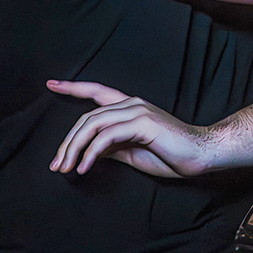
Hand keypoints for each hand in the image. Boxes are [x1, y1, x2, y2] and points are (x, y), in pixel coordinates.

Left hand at [47, 80, 214, 178]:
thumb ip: (111, 146)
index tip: (52, 84)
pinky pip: (107, 137)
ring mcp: (138, 111)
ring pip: (93, 125)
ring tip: (66, 168)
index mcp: (130, 107)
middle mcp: (132, 103)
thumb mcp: (132, 151)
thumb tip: (88, 150)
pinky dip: (91, 153)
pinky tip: (85, 168)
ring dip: (74, 148)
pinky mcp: (143, 123)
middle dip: (67, 142)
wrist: (200, 154)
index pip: (97, 91)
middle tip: (56, 165)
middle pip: (87, 117)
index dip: (73, 87)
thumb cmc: (170, 154)